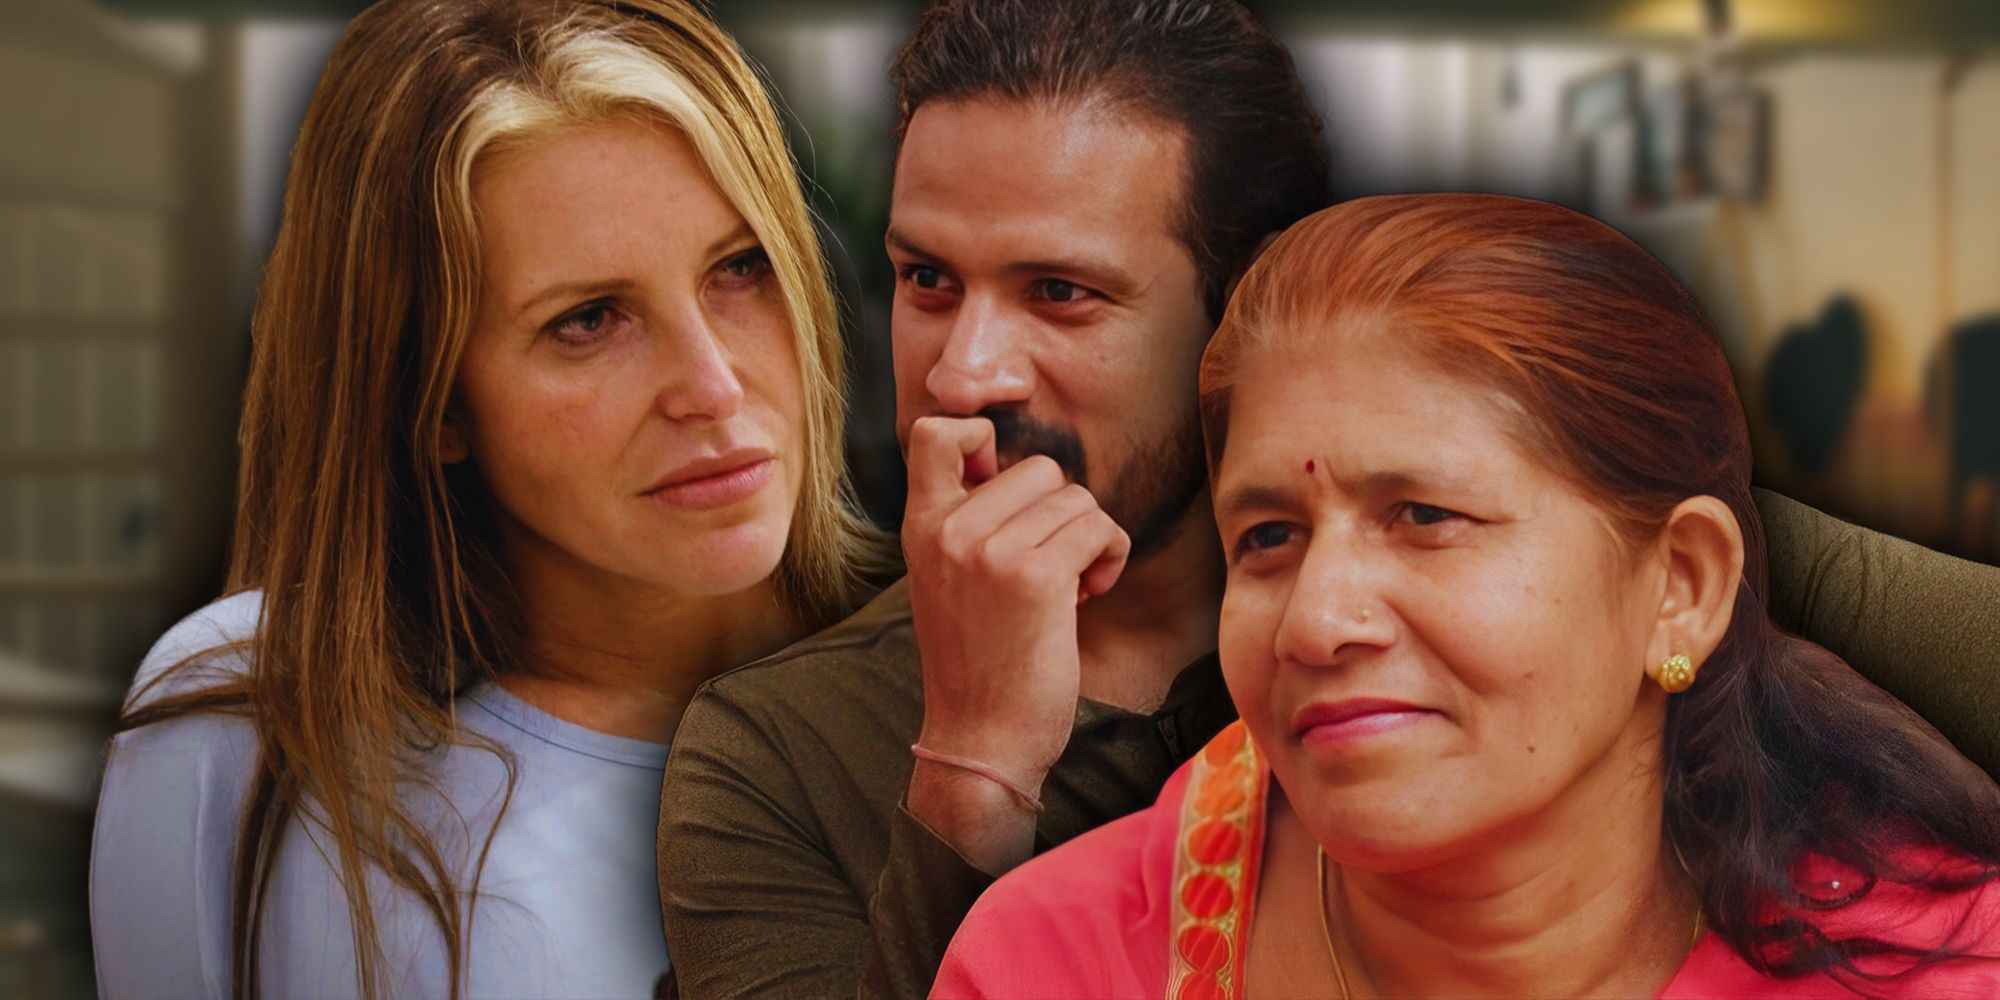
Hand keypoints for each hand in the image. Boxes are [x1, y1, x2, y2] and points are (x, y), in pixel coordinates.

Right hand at [900, 416, 1129, 868]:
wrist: (980, 740)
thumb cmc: (977, 662)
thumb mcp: (946, 580)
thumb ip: (967, 522)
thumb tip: (1028, 475)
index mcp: (921, 526)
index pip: (937, 430)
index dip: (982, 439)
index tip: (1000, 488)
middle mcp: (950, 528)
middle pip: (1040, 466)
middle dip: (1060, 513)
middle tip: (1047, 566)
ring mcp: (990, 549)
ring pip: (1077, 497)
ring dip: (1089, 541)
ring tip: (1066, 589)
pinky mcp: (1037, 576)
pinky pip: (1099, 528)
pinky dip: (1109, 559)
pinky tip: (1085, 599)